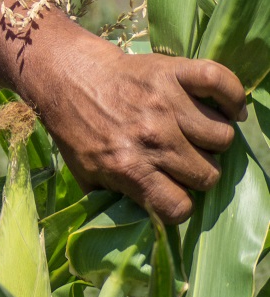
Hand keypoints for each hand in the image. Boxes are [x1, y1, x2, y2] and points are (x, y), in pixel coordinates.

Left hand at [25, 36, 246, 224]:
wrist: (66, 75)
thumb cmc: (76, 127)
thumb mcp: (84, 174)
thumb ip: (113, 202)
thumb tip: (144, 224)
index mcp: (128, 167)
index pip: (180, 207)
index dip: (178, 204)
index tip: (170, 192)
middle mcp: (152, 137)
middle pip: (208, 174)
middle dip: (195, 171)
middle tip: (177, 158)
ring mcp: (165, 103)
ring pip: (223, 136)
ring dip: (211, 137)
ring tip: (190, 132)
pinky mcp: (173, 72)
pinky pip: (222, 83)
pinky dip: (231, 95)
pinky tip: (223, 107)